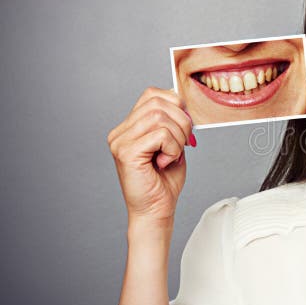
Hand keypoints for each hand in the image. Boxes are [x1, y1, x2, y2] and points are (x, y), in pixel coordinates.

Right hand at [107, 87, 195, 231]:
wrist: (155, 210)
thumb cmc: (164, 181)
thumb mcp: (174, 144)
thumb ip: (174, 122)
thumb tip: (184, 104)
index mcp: (129, 127)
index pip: (152, 94)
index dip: (175, 104)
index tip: (185, 126)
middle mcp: (120, 132)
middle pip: (158, 103)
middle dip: (181, 121)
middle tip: (183, 144)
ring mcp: (120, 142)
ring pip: (160, 117)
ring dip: (178, 136)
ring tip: (172, 155)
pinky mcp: (126, 152)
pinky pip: (160, 134)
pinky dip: (173, 148)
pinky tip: (165, 162)